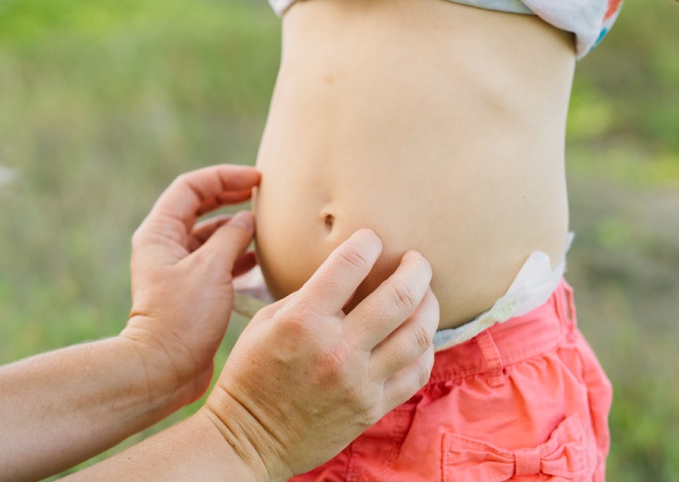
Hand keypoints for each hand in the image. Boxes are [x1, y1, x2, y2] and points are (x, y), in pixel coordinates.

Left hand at [119, 164, 260, 408]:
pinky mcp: (190, 292)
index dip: (223, 177)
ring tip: (264, 228)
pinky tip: (258, 261)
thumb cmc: (182, 319)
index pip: (191, 187)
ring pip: (209, 236)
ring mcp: (177, 270)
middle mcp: (165, 246)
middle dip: (230, 197)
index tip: (255, 180)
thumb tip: (246, 220)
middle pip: (200, 207)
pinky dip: (236, 257)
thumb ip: (232, 237)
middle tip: (261, 194)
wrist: (164, 372)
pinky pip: (215, 262)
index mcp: (159, 232)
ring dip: (235, 229)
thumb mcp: (211, 269)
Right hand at [206, 230, 436, 478]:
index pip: (351, 263)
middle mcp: (337, 348)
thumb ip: (307, 295)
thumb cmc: (252, 373)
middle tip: (417, 259)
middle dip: (417, 268)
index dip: (368, 241)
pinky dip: (425, 349)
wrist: (249, 439)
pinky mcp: (371, 409)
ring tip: (425, 293)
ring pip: (417, 334)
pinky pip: (415, 373)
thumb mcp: (266, 320)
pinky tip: (419, 336)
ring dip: (429, 305)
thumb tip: (345, 275)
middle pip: (399, 296)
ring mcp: (359, 382)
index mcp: (304, 319)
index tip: (372, 238)